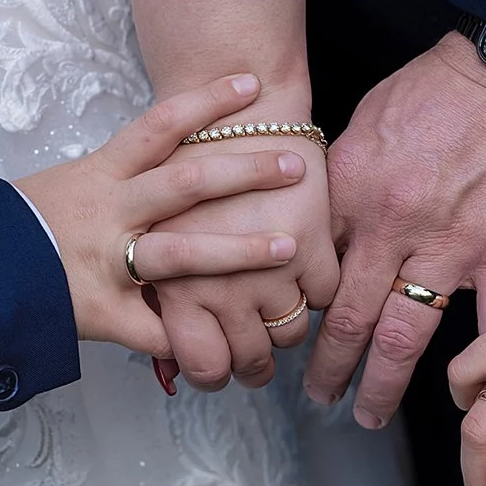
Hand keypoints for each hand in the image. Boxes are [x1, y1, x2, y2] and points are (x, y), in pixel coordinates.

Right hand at [14, 73, 309, 357]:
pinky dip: (188, 339)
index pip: (158, 127)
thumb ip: (120, 181)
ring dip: (237, 251)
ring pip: (180, 254)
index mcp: (101, 175)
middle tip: (294, 165)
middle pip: (185, 184)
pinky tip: (225, 345)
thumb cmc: (25, 228)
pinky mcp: (102, 312)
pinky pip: (156, 330)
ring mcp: (106, 262)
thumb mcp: (68, 188)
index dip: (206, 102)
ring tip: (285, 247)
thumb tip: (171, 157)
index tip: (250, 85)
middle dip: (244, 172)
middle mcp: (108, 212)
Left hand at [146, 86, 338, 391]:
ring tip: (280, 304)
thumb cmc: (188, 169)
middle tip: (259, 351)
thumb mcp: (159, 238)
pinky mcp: (310, 244)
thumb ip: (167, 301)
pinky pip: (327, 296)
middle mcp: (220, 285)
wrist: (237, 111)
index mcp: (174, 284)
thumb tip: (175, 364)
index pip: (203, 366)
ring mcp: (269, 268)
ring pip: (292, 333)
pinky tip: (304, 265)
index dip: (216, 374)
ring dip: (288, 324)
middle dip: (257, 363)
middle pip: (252, 358)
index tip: (223, 366)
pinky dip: (320, 287)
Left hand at [305, 32, 485, 427]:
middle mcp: (395, 226)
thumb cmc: (441, 86)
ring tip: (367, 412)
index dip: (296, 309)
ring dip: (381, 382)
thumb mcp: (365, 123)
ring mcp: (455, 244)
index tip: (288, 335)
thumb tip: (317, 227)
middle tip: (317, 396)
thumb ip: (341, 183)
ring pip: (406, 332)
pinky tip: (471, 395)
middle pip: (349, 316)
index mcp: (353, 193)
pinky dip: (483, 360)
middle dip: (328, 366)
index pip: (312, 269)